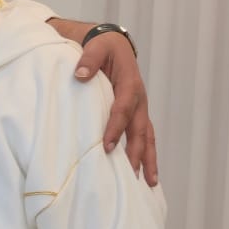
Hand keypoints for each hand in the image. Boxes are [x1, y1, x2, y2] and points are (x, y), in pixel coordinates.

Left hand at [73, 27, 157, 185]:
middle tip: (130, 174)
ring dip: (148, 159)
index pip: (122, 110)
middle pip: (140, 130)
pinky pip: (145, 137)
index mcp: (129, 84)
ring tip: (149, 183)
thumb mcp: (95, 47)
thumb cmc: (102, 47)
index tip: (106, 146)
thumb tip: (80, 74)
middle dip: (136, 153)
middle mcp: (138, 100)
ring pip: (147, 137)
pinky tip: (146, 174)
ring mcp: (140, 109)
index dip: (115, 128)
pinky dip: (146, 155)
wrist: (112, 45)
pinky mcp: (137, 115)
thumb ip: (89, 59)